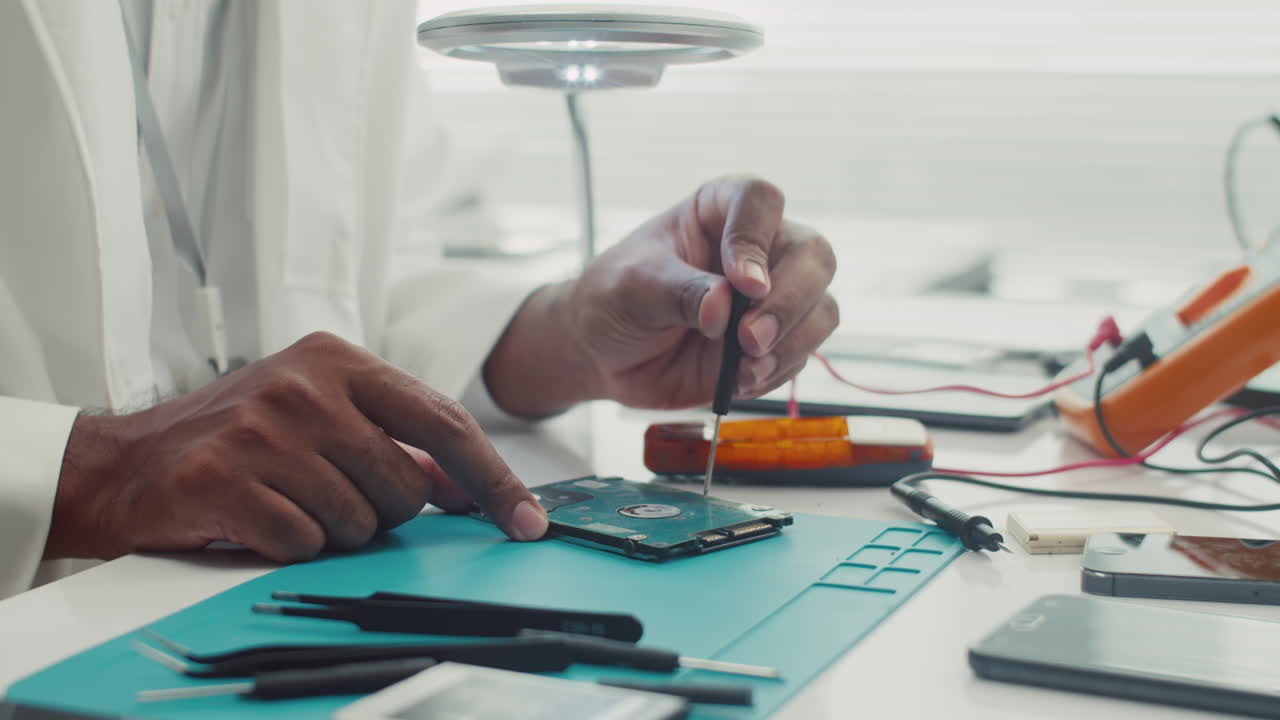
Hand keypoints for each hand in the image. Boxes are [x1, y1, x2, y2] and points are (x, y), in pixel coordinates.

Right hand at [44, 332, 547, 562]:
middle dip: (384, 510)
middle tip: (332, 494)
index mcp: (339, 360)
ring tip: (288, 499)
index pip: (444, 423)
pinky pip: (305, 543)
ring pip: (359, 521)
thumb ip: (393, 436)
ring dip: (332, 529)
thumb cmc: (240, 435)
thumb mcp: (321, 412)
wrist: (129, 461)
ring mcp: (264, 430)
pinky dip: (290, 546)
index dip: (493, 480)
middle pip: (406, 487)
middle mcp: (305, 386)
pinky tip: (258, 518)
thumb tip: (461, 483)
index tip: (528, 521)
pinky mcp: (225, 479)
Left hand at [483, 176, 837, 414]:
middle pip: (811, 255)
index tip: (741, 282)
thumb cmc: (612, 301)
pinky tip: (738, 381)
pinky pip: (802, 355)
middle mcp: (756, 248)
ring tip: (744, 368)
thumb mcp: (631, 288)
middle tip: (749, 338)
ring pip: (820, 307)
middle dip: (789, 301)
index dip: (756, 239)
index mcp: (717, 212)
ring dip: (791, 342)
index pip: (759, 201)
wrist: (604, 356)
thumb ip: (678, 291)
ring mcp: (771, 297)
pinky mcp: (773, 343)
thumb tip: (722, 308)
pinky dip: (776, 373)